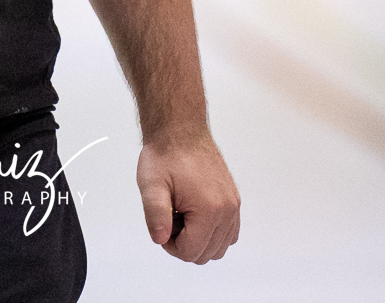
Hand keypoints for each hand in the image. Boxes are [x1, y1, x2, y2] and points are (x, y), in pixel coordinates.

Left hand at [137, 136, 239, 263]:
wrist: (180, 131)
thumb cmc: (166, 154)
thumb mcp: (151, 185)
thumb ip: (155, 215)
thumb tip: (160, 239)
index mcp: (210, 209)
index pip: (191, 252)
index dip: (169, 243)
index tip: (162, 223)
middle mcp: (228, 209)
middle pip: (206, 254)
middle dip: (184, 242)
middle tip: (170, 217)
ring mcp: (233, 205)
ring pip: (219, 247)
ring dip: (198, 239)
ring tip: (181, 214)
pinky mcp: (233, 200)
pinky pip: (228, 233)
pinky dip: (211, 233)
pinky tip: (193, 214)